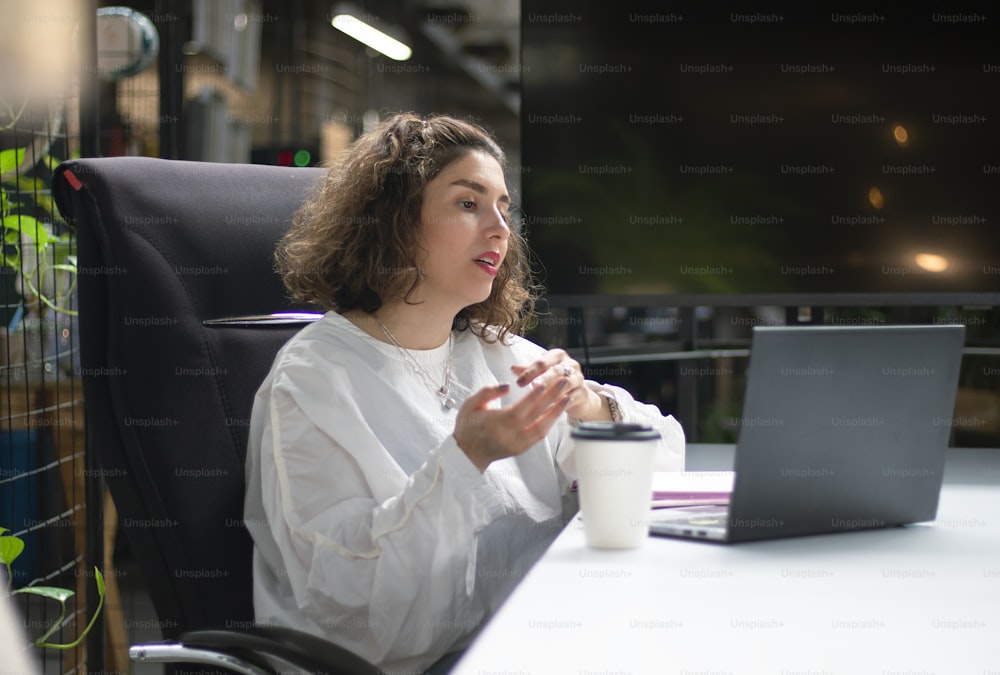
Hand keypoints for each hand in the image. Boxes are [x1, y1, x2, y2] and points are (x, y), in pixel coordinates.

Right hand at [453, 379, 570, 472]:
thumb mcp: (469, 405)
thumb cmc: (467, 426)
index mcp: (496, 423)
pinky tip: (557, 411)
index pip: (520, 408)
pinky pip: (539, 436)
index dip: (534, 395)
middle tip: (563, 382)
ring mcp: (517, 444)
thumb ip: (487, 393)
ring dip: (556, 412)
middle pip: (535, 415)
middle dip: (552, 397)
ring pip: (542, 427)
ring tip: (567, 397)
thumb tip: (506, 385)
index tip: (545, 381)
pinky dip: (550, 423)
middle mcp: (509, 435)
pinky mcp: (521, 449)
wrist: (467, 454)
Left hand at [510, 349, 609, 421]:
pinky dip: (562, 404)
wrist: (578, 395)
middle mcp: (570, 365)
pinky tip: (552, 410)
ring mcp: (579, 379)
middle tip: (533, 386)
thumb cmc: (555, 381)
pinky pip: (572, 398)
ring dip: (554, 391)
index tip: (519, 382)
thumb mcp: (542, 373)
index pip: (543, 362)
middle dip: (544, 379)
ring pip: (566, 384)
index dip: (530, 371)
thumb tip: (513, 368)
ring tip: (543, 398)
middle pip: (556, 371)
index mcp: (558, 356)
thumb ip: (528, 371)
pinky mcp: (583, 393)